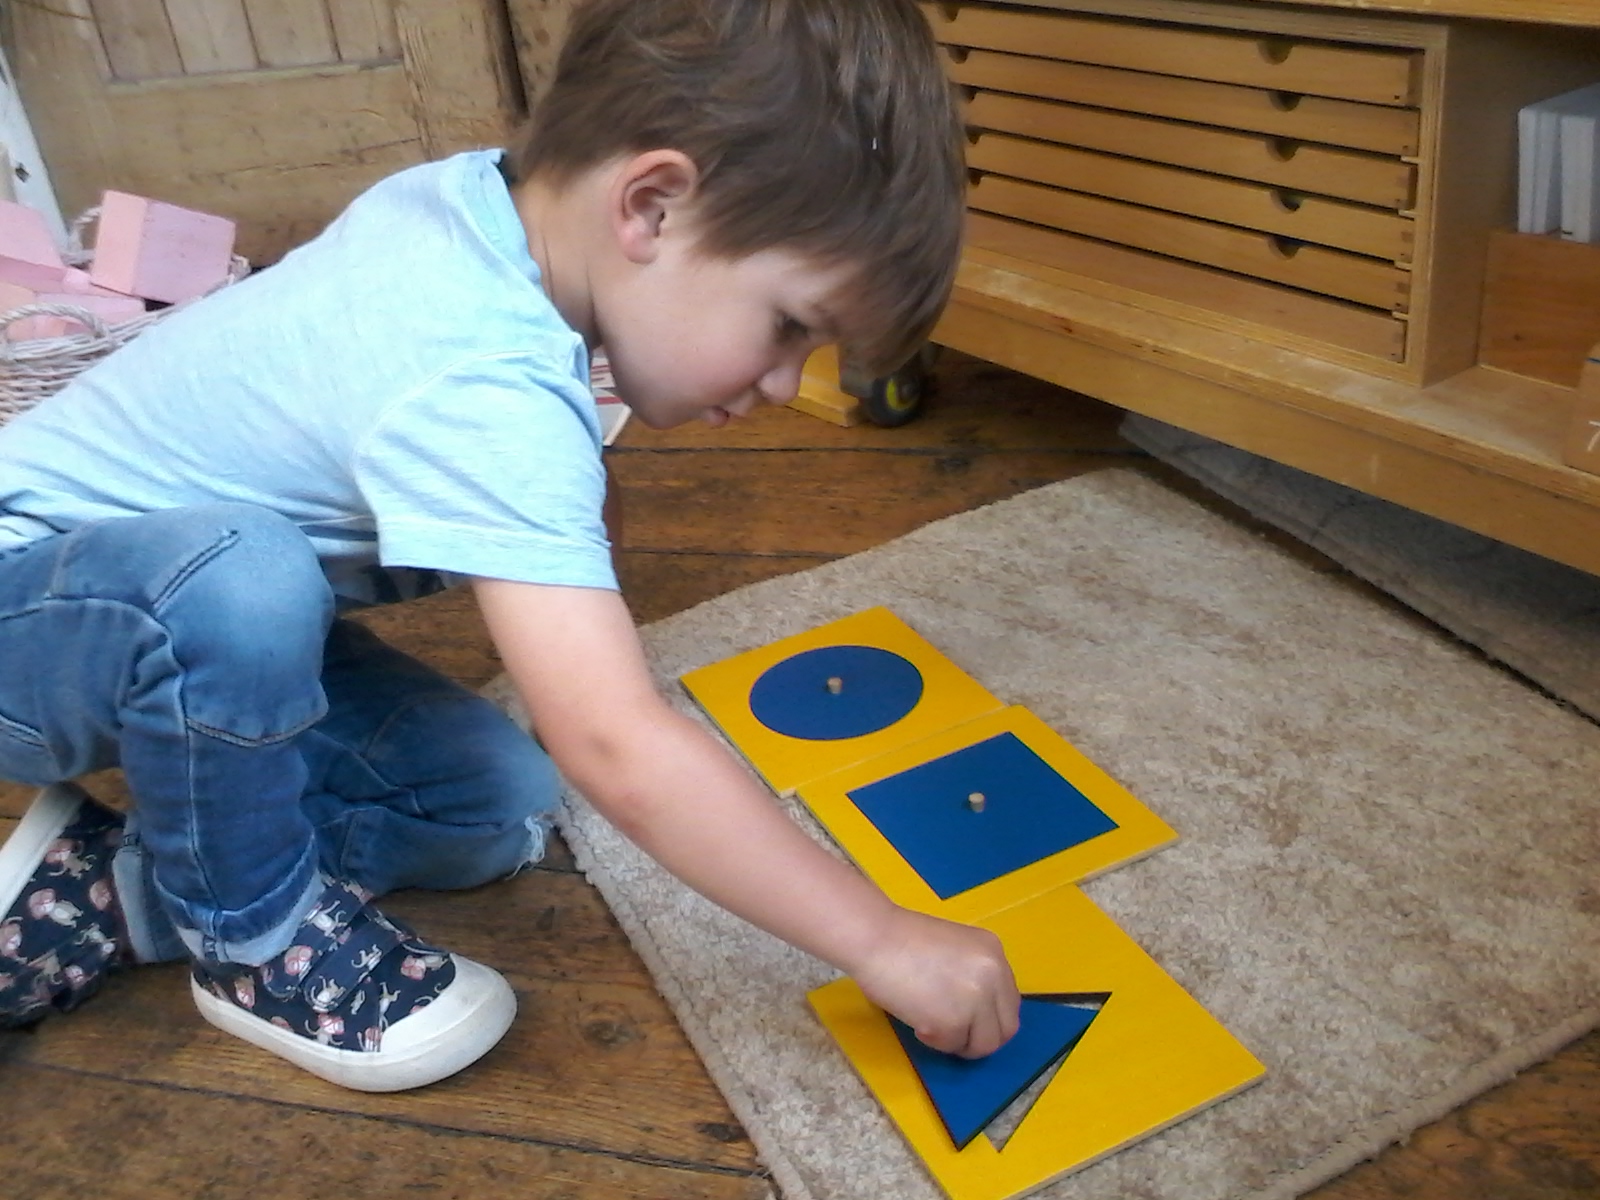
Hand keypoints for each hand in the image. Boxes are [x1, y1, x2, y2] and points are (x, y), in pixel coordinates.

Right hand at [850, 907, 1020, 1057]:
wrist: (875, 938)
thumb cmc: (901, 939)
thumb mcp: (955, 949)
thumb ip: (973, 975)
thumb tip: (976, 1010)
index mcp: (994, 952)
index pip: (1010, 1001)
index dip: (990, 1017)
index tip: (969, 1021)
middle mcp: (994, 975)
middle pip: (1006, 1028)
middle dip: (981, 1037)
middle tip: (954, 1035)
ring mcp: (977, 1000)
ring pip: (983, 1044)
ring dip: (959, 1042)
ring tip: (930, 1024)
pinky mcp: (954, 1022)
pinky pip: (952, 1046)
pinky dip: (935, 1041)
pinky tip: (917, 1021)